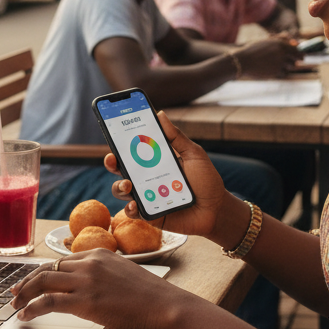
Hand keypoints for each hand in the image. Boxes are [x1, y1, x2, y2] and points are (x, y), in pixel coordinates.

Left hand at [10, 250, 190, 328]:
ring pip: (43, 281)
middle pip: (47, 268)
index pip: (61, 260)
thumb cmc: (152, 297)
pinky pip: (48, 301)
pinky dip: (32, 308)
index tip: (30, 281)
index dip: (41, 271)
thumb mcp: (125, 276)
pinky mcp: (86, 301)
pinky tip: (25, 316)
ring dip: (24, 295)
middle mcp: (90, 262)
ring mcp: (87, 280)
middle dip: (26, 282)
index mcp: (100, 253)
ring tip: (15, 307)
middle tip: (14, 294)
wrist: (166, 306)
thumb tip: (88, 289)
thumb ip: (104, 276)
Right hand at [104, 111, 245, 244]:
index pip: (132, 150)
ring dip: (119, 186)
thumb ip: (176, 137)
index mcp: (155, 160)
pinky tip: (135, 205)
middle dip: (112, 163)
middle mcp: (147, 177)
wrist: (217, 208)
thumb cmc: (206, 179)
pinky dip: (130, 209)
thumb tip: (160, 114)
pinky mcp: (150, 214)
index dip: (120, 142)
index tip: (113, 133)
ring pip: (122, 190)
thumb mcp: (193, 154)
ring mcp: (146, 196)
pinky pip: (133, 212)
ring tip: (128, 185)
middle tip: (112, 159)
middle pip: (121, 169)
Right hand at [234, 37, 299, 78]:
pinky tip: (273, 69)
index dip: (299, 52)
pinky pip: (284, 73)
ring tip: (280, 64)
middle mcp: (283, 53)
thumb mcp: (267, 41)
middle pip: (298, 58)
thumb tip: (294, 41)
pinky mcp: (276, 72)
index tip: (299, 55)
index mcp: (281, 44)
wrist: (243, 61)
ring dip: (288, 66)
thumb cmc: (253, 49)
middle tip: (297, 61)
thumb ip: (281, 39)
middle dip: (297, 60)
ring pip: (292, 66)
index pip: (297, 48)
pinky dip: (281, 72)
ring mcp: (280, 63)